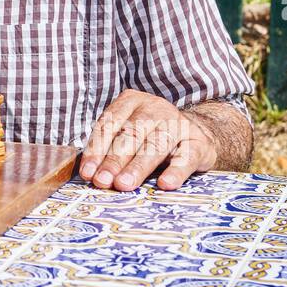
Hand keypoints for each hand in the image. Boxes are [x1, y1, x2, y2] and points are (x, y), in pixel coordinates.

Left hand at [78, 91, 217, 191]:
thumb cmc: (152, 137)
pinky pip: (187, 157)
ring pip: (156, 145)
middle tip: (102, 181)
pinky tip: (164, 184)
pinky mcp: (199, 143)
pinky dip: (175, 171)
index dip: (97, 149)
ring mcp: (179, 124)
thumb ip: (110, 149)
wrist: (197, 134)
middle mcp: (155, 109)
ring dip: (138, 166)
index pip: (110, 124)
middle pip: (131, 134)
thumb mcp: (129, 134)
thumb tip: (90, 174)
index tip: (88, 172)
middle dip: (114, 159)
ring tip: (124, 184)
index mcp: (131, 102)